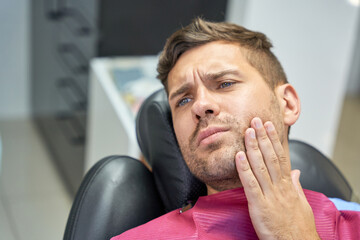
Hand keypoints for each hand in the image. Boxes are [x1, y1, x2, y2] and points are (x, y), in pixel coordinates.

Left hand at [235, 117, 319, 239]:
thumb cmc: (298, 227)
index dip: (274, 140)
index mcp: (288, 185)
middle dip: (262, 137)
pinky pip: (250, 184)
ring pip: (260, 166)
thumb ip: (296, 186)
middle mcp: (280, 187)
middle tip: (255, 120)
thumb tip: (295, 172)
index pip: (281, 157)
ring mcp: (270, 195)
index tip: (269, 126)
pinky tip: (238, 156)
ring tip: (247, 131)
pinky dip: (244, 169)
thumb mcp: (301, 203)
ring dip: (252, 147)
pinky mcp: (259, 205)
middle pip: (270, 157)